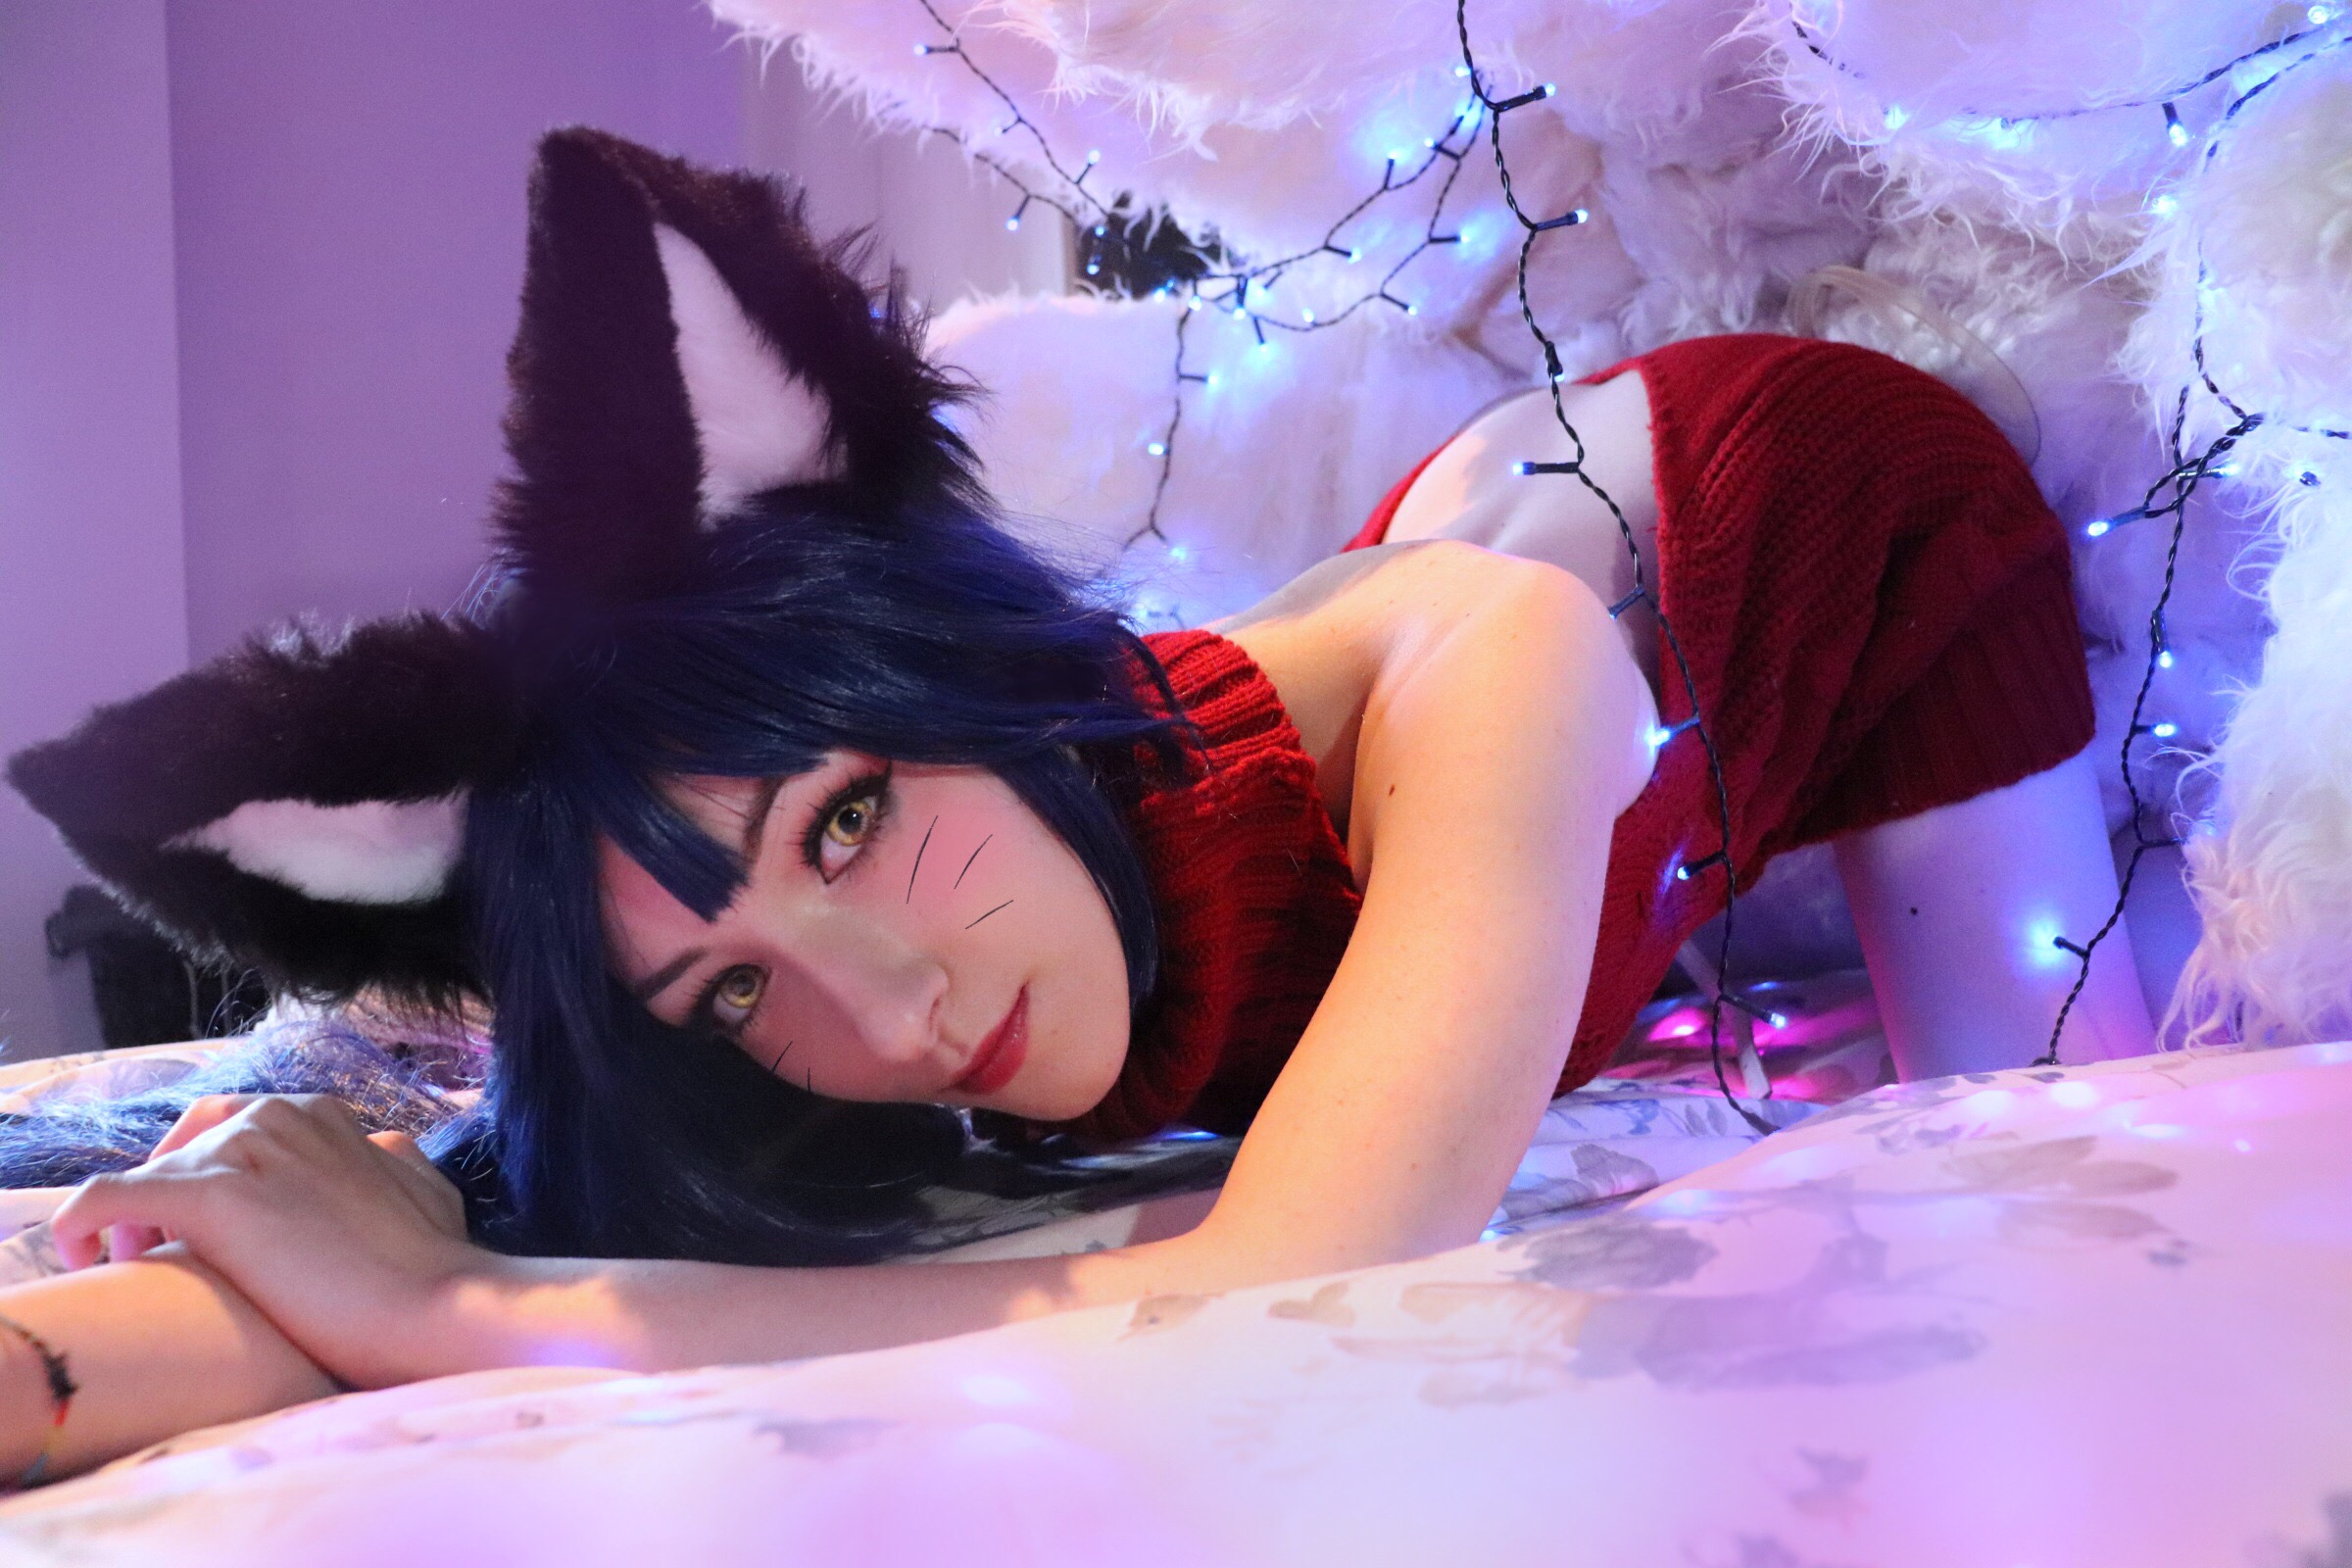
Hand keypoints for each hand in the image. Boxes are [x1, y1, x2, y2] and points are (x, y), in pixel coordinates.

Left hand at [50, 1095, 490, 1387]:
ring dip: (131, 1220)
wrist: (434, 1301)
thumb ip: (394, 1159)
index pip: (235, 1126)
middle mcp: (276, 1115)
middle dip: (170, 1197)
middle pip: (185, 1144)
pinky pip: (105, 1198)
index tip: (216, 1236)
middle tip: (169, 1258)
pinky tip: (85, 1256)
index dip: (216, 1176)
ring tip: (142, 1271)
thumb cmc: (435, 1258)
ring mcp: (243, 1151)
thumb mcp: (425, 1186)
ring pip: (146, 1172)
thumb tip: (384, 1146)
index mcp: (319, 1113)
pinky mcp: (210, 1196)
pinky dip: (80, 1224)